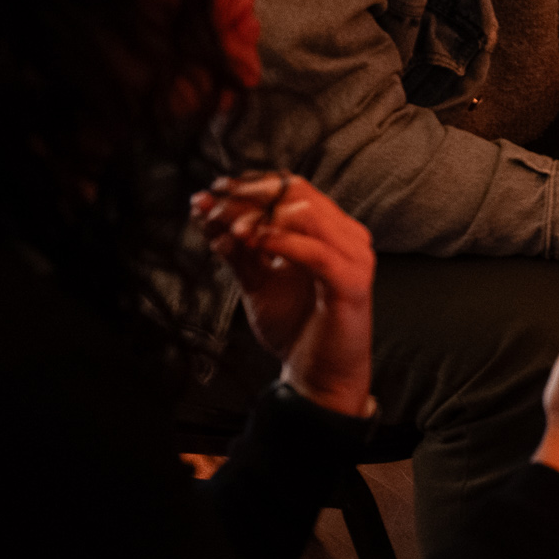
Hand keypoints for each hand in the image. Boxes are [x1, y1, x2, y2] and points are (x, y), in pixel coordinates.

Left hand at [196, 173, 374, 417]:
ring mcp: (354, 257)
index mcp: (328, 230)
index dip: (248, 184)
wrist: (317, 374)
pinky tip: (257, 244)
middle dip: (249, 196)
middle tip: (212, 207)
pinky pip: (318, 252)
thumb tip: (204, 212)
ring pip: (308, 215)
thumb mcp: (256, 281)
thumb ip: (236, 249)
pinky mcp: (353, 282)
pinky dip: (284, 243)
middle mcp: (346, 236)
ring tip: (231, 231)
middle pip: (298, 193)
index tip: (210, 191)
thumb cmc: (294, 326)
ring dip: (263, 217)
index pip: (291, 188)